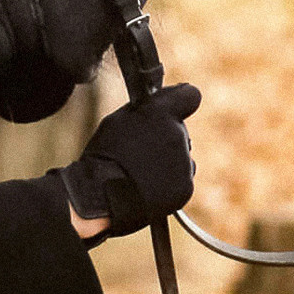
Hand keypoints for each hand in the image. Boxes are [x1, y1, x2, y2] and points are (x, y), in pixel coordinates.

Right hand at [54, 84, 199, 240]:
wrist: (102, 197)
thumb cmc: (104, 157)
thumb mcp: (117, 121)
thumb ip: (143, 110)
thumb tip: (157, 104)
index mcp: (160, 113)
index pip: (190, 95)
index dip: (182, 100)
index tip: (174, 107)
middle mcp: (177, 134)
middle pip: (179, 131)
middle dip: (164, 137)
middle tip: (139, 152)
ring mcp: (184, 162)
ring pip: (180, 157)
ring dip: (166, 162)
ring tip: (140, 173)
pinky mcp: (186, 186)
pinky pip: (180, 180)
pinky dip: (168, 183)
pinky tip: (147, 187)